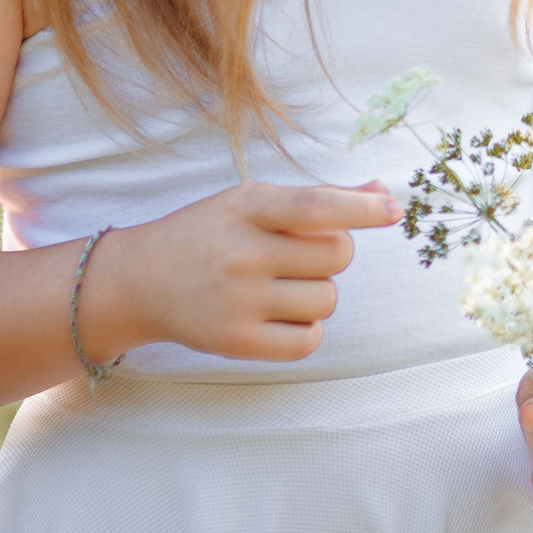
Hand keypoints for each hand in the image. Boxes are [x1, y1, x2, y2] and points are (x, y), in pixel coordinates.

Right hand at [97, 181, 398, 361]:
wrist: (139, 280)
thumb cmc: (210, 233)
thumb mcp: (253, 201)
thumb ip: (319, 197)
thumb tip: (381, 191)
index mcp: (247, 206)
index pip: (316, 206)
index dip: (361, 208)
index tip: (393, 209)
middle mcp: (242, 252)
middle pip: (336, 255)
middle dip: (333, 254)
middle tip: (299, 254)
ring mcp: (237, 300)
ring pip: (327, 299)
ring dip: (319, 293)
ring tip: (282, 284)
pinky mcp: (235, 342)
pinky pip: (308, 339)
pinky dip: (306, 328)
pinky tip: (282, 315)